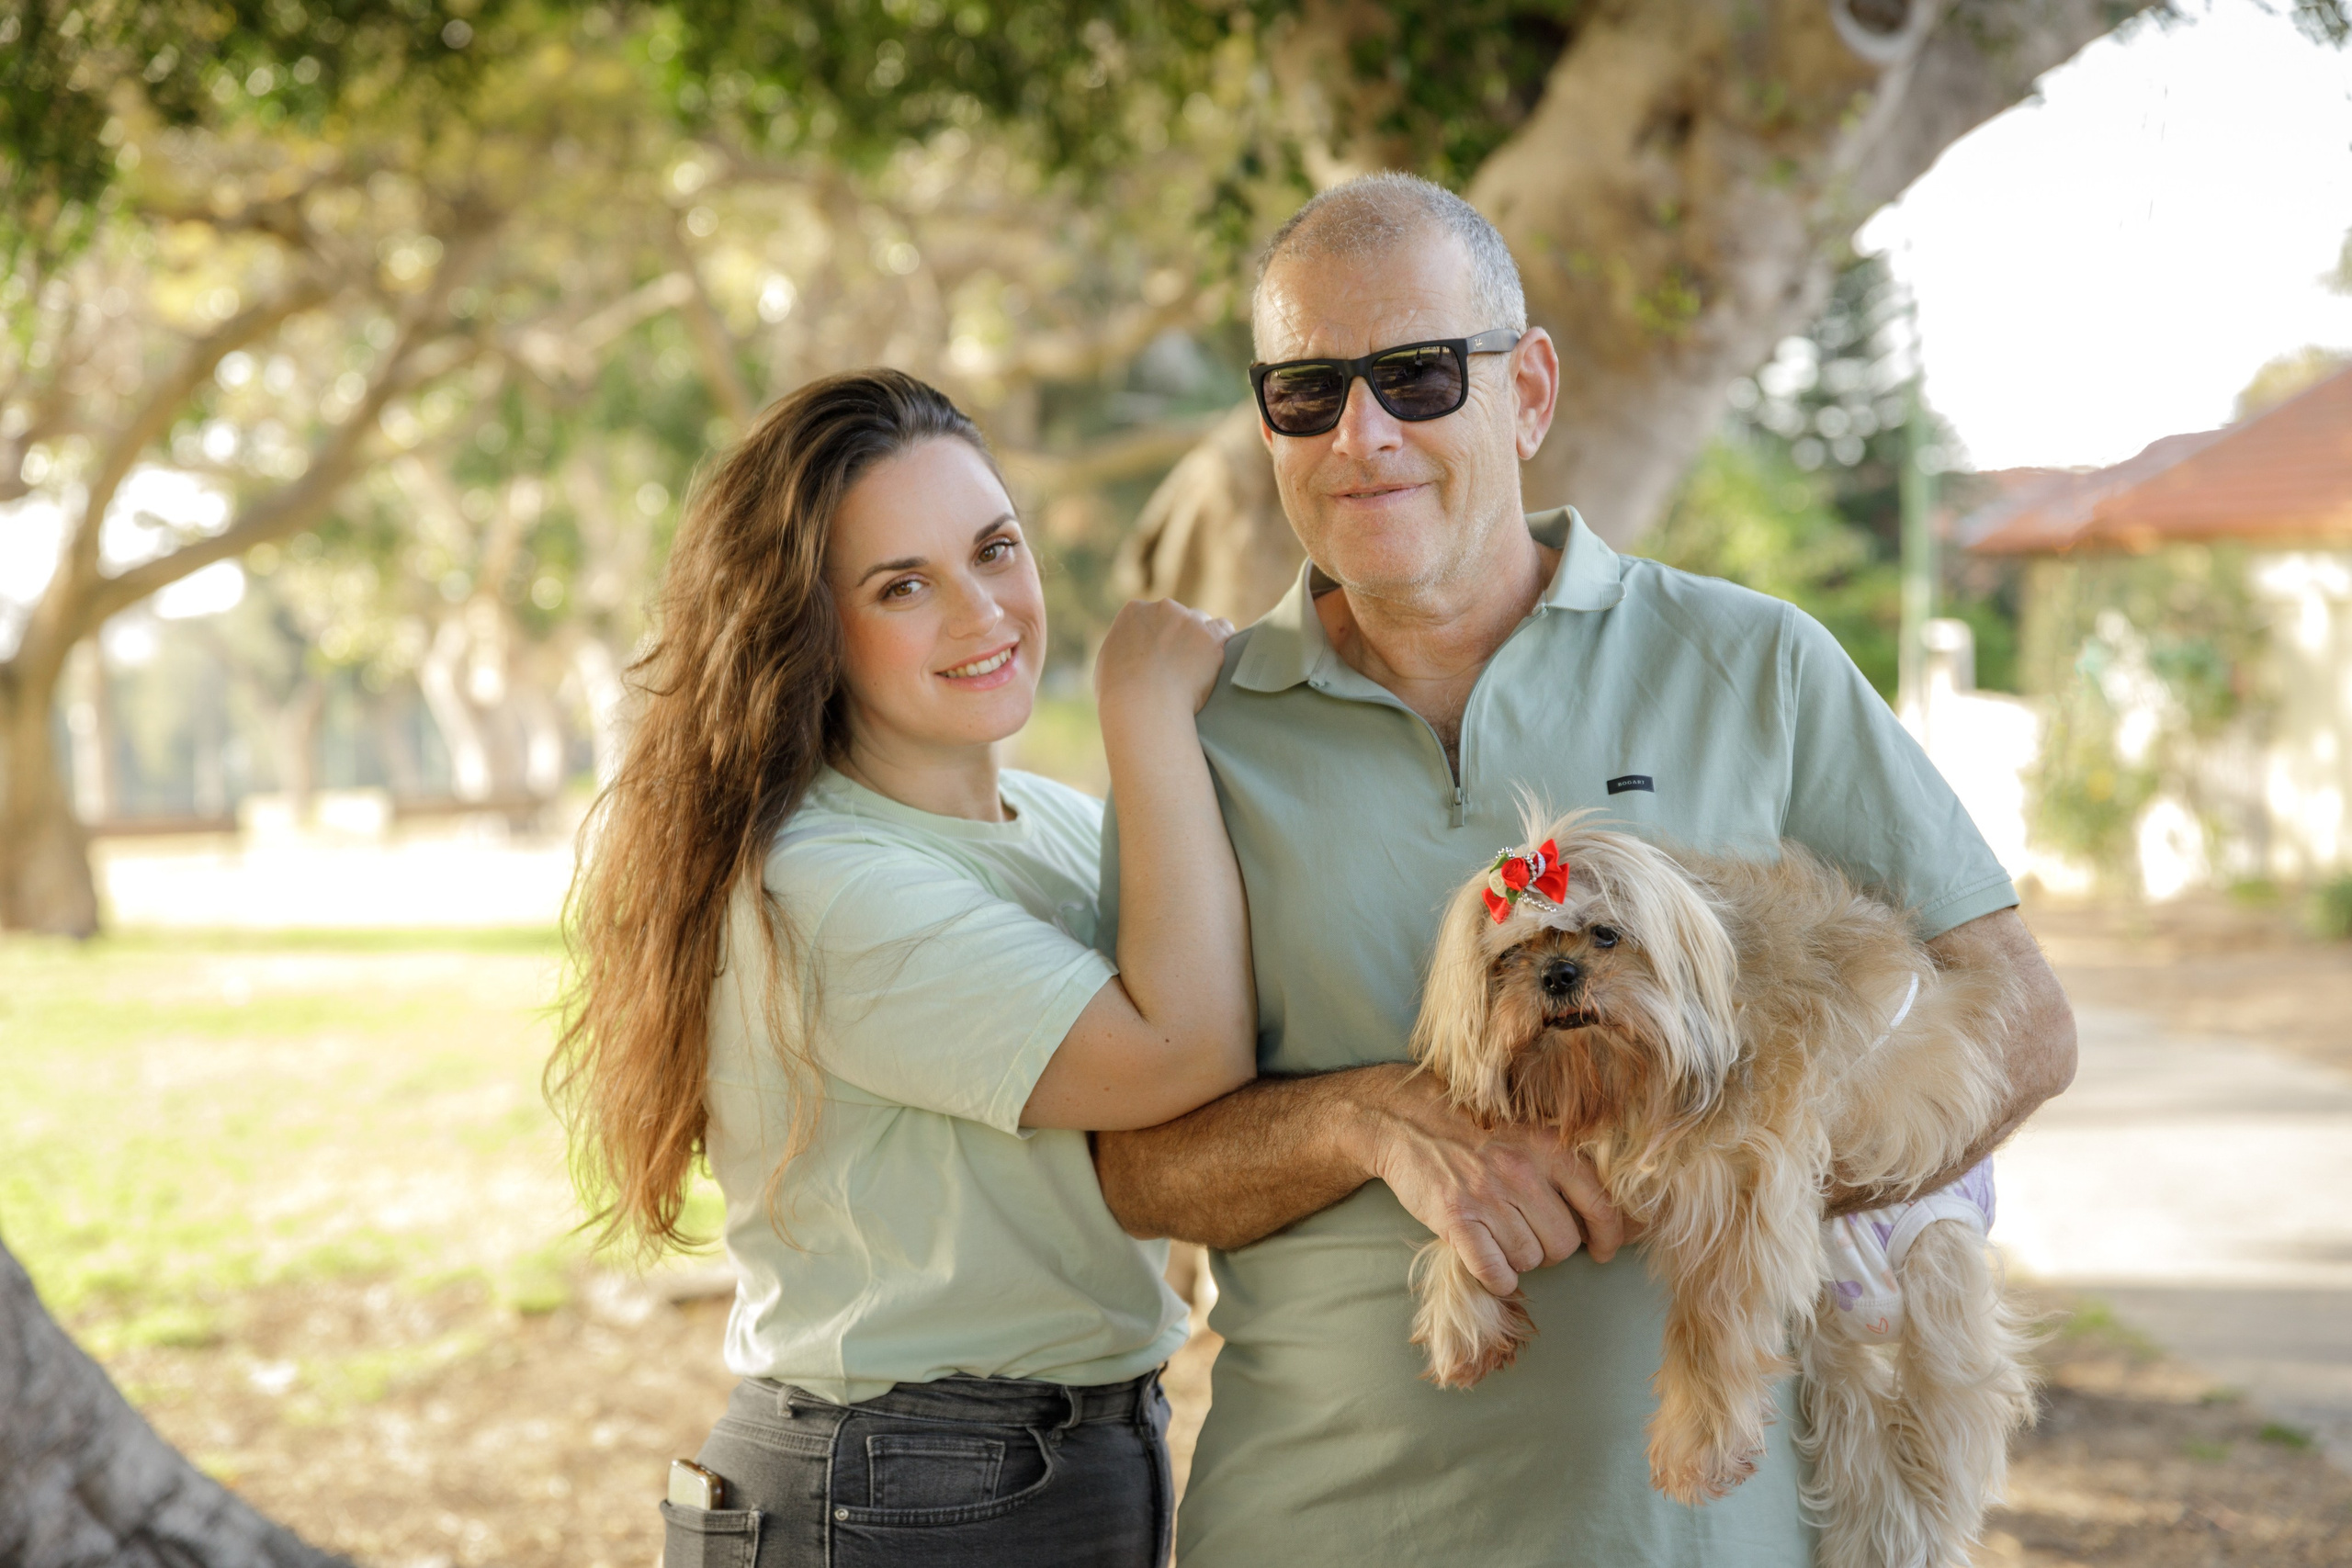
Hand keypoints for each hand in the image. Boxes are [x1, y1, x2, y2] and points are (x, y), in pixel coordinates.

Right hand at [1095, 597, 1234, 715]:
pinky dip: (1222, 642)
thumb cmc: (1119, 693)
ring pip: (1202, 623)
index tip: (1161, 656)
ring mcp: (1189, 621)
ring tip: (1197, 670)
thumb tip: (1129, 653)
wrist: (1142, 706)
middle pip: (1179, 617)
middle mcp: (1163, 608)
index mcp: (1135, 611)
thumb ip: (1123, 649)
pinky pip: (1224, 629)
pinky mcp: (1211, 637)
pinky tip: (1217, 660)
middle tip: (1179, 666)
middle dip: (1180, 637)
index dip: (1159, 636)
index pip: (1154, 615)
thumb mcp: (1109, 663)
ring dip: (1201, 641)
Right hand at [1349, 1066, 1625, 1296]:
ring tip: (1500, 1235)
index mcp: (1549, 1146)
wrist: (1405, 1119)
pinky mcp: (1456, 1218)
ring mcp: (1488, 1195)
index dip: (1608, 1238)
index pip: (1601, 1206)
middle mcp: (1523, 1170)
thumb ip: (1565, 1165)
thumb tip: (1616, 1214)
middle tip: (1530, 1235)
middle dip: (1551, 1249)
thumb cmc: (1473, 1127)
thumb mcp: (1528, 1130)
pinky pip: (1495, 1272)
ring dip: (1519, 1259)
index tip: (1603, 1251)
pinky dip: (1496, 1277)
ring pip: (1529, 1260)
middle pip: (1564, 1243)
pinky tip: (1488, 1261)